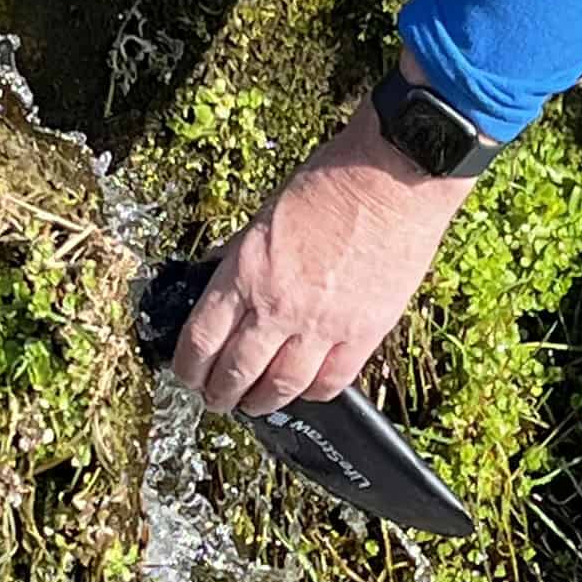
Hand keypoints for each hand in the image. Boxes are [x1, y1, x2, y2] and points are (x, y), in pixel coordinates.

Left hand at [172, 61, 475, 414]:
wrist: (394, 176)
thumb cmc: (332, 182)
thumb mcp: (265, 215)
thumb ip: (239, 255)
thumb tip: (218, 277)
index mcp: (246, 272)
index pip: (201, 339)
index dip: (189, 368)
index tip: (188, 375)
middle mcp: (278, 306)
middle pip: (236, 372)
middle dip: (220, 394)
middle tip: (216, 399)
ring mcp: (322, 325)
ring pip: (281, 387)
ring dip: (261, 403)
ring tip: (254, 405)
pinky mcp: (363, 333)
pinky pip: (331, 382)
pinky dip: (312, 394)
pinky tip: (304, 391)